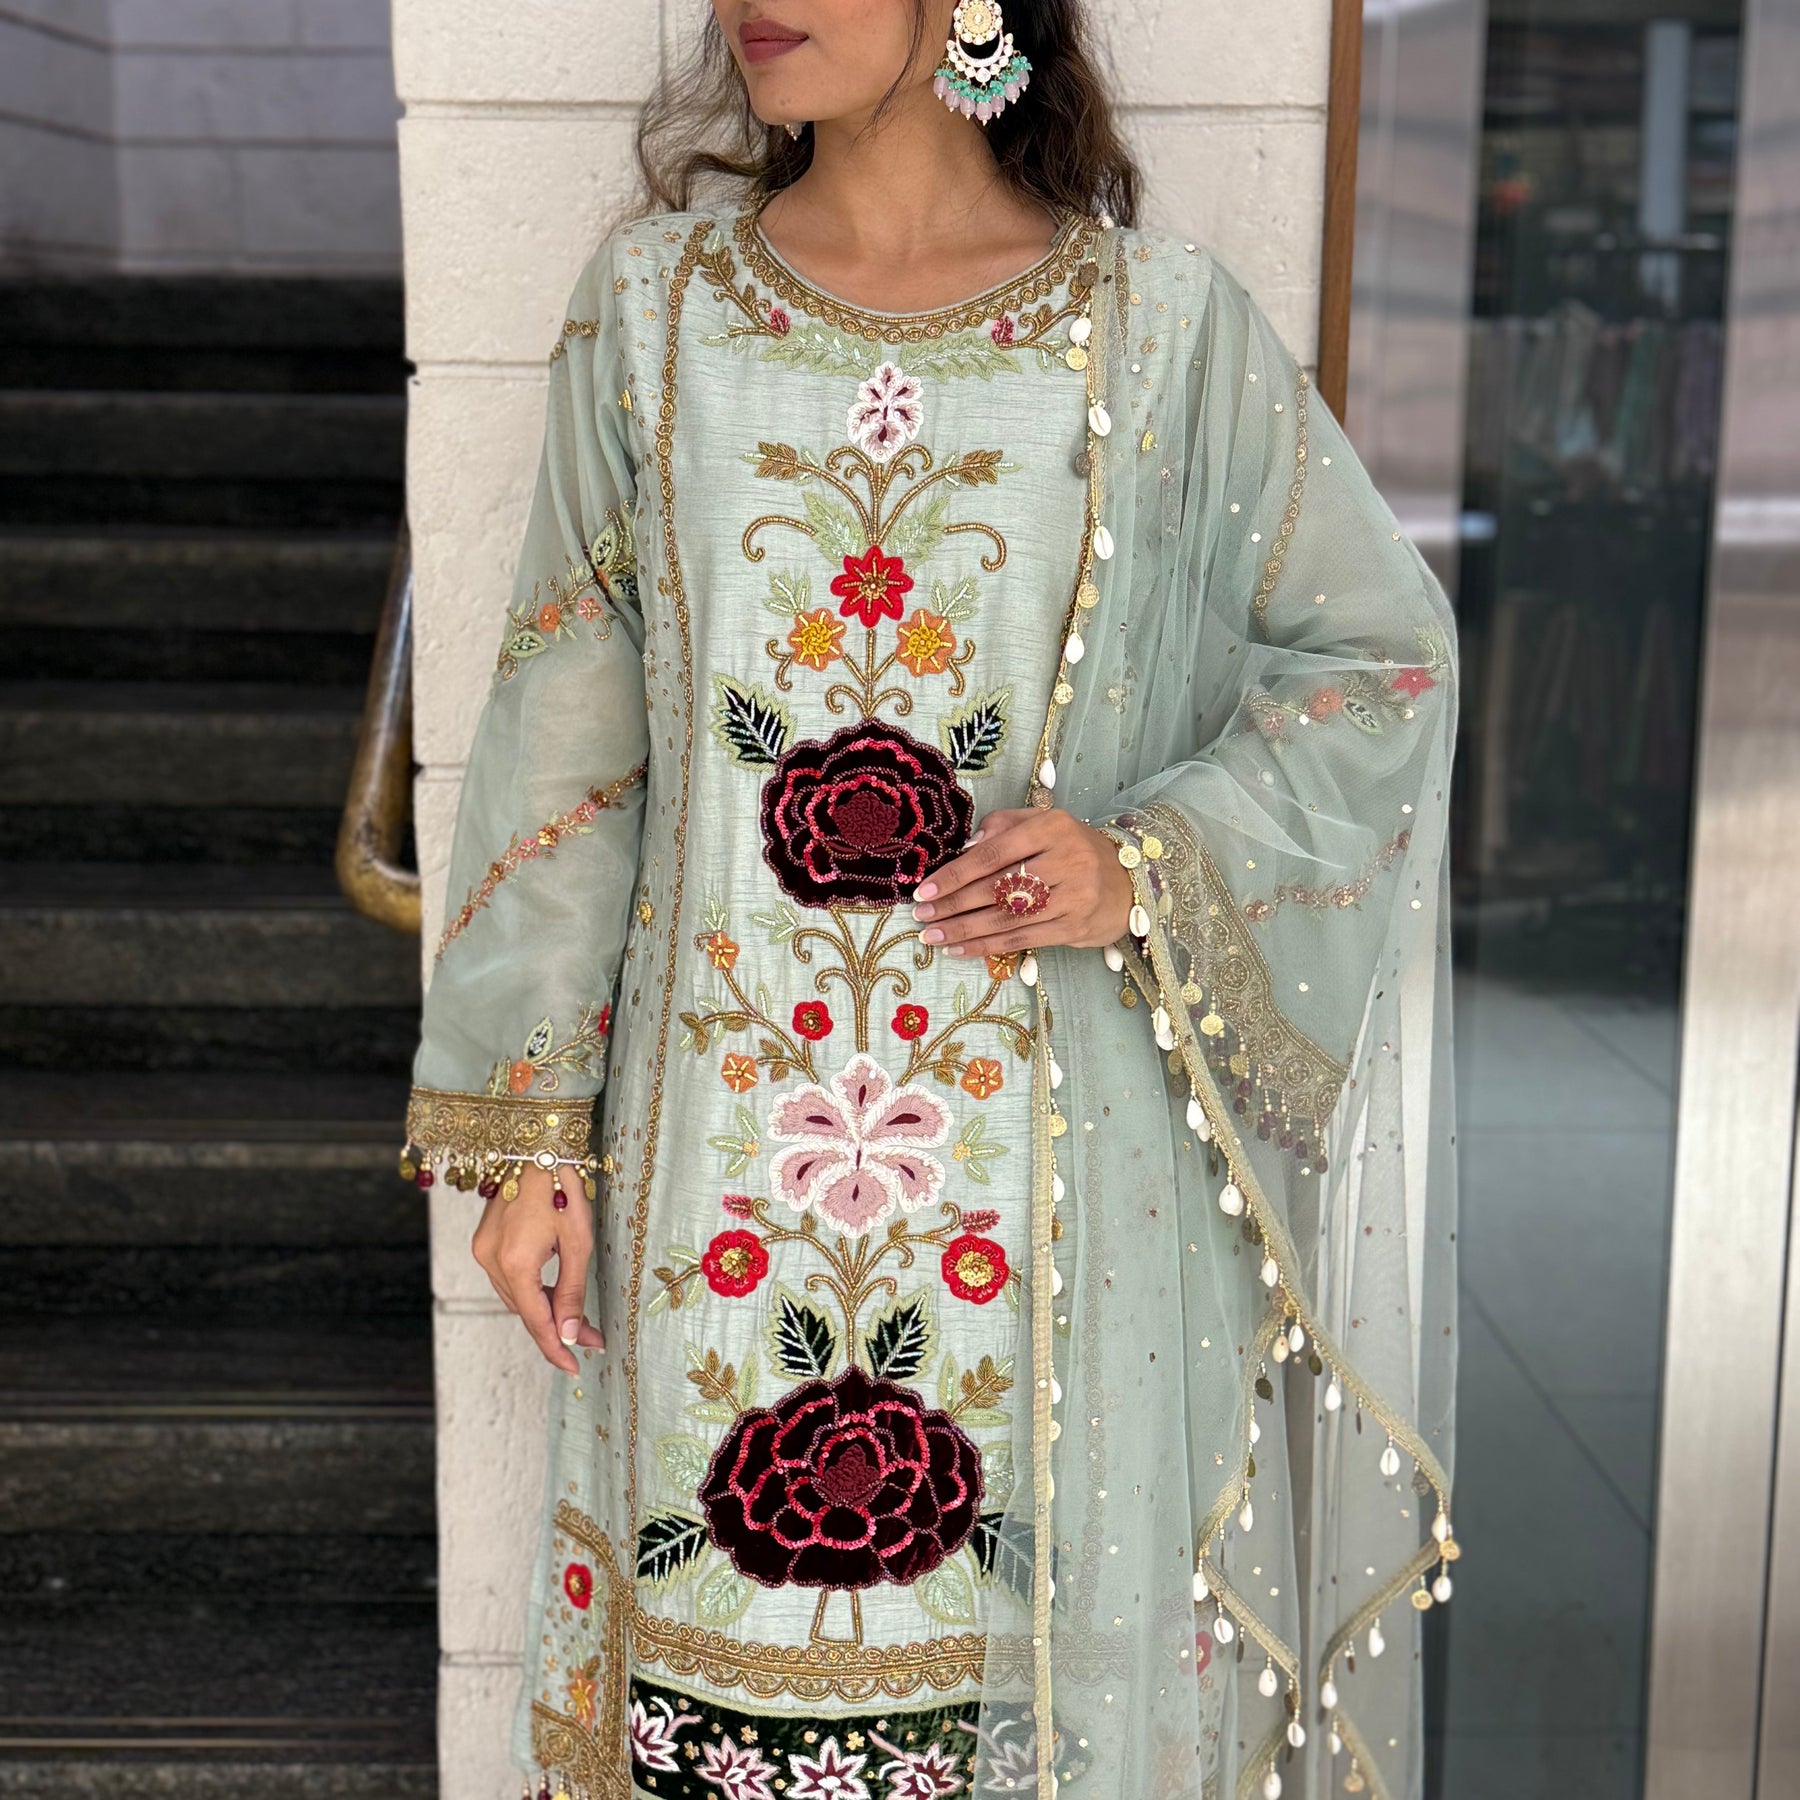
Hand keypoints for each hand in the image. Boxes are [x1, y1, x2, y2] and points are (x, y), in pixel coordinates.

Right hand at [471, 1163, 604, 1373]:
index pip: (536, 1320)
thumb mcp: (578, 1242)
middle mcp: (490, 1261)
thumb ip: (572, 1292)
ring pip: (515, 1297)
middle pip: (524, 1311)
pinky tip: (553, 1292)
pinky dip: (530, 1290)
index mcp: (515, 1263)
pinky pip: (507, 1279)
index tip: (575, 1366)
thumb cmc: (563, 1187)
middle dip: (557, 1329)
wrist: (536, 1147)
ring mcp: (482, 1250)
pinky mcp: (483, 1241)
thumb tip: (572, 1335)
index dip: (556, 1347)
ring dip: (543, 1310)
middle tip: (591, 1340)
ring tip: (579, 1319)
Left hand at [911, 808, 1133, 958]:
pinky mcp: (1075, 927)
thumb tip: (964, 848)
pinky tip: (961, 949)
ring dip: (964, 930)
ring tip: (933, 936)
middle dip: (954, 905)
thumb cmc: (1073, 849)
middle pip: (997, 888)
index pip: (993, 854)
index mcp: (1052, 827)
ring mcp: (1074, 896)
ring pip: (1007, 918)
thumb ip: (1002, 827)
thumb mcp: (1042, 824)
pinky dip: (987, 946)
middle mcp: (1066, 860)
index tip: (925, 890)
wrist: (1128, 881)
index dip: (955, 874)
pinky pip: (1022, 939)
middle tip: (922, 916)